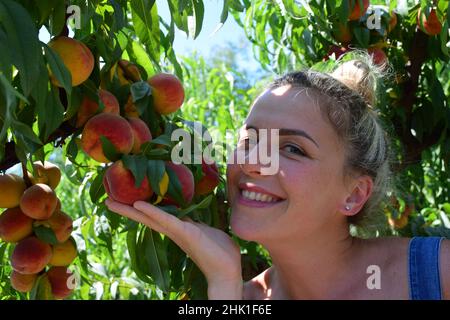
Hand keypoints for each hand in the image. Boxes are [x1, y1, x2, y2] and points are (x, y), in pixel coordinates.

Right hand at [105, 199, 242, 298]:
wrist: (228, 270)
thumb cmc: (221, 252)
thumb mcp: (206, 231)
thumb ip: (197, 224)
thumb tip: (191, 218)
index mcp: (179, 229)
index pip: (157, 216)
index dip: (143, 208)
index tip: (128, 199)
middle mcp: (174, 231)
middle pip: (146, 218)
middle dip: (127, 210)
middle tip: (108, 200)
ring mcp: (178, 232)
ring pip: (150, 218)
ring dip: (131, 210)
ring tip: (112, 202)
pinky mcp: (185, 233)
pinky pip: (166, 220)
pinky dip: (152, 211)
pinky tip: (138, 204)